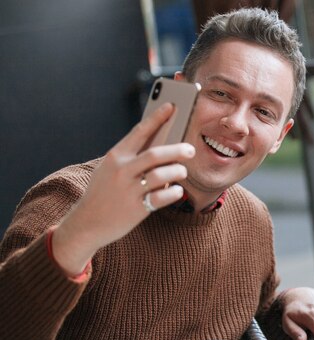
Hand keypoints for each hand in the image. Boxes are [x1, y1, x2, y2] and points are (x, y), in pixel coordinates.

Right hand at [52, 103, 195, 274]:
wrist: (87, 223)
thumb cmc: (104, 192)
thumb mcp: (110, 169)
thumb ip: (132, 157)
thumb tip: (161, 142)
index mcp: (116, 156)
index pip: (139, 131)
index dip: (157, 118)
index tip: (171, 106)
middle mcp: (122, 171)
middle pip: (156, 154)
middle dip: (177, 150)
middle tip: (190, 149)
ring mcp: (129, 190)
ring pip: (161, 175)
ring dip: (177, 171)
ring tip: (182, 171)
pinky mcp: (137, 208)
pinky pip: (162, 197)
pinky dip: (174, 192)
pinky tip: (177, 190)